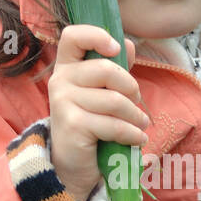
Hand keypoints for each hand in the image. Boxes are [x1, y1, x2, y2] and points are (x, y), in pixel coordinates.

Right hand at [48, 25, 149, 200]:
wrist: (72, 165)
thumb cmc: (91, 124)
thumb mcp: (102, 93)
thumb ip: (115, 68)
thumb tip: (128, 43)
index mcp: (66, 67)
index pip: (73, 36)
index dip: (96, 35)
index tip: (115, 49)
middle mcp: (60, 81)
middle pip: (106, 70)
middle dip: (131, 87)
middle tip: (137, 102)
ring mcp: (63, 103)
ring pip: (115, 100)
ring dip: (136, 116)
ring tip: (140, 124)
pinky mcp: (73, 125)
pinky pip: (114, 124)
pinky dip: (132, 134)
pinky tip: (137, 139)